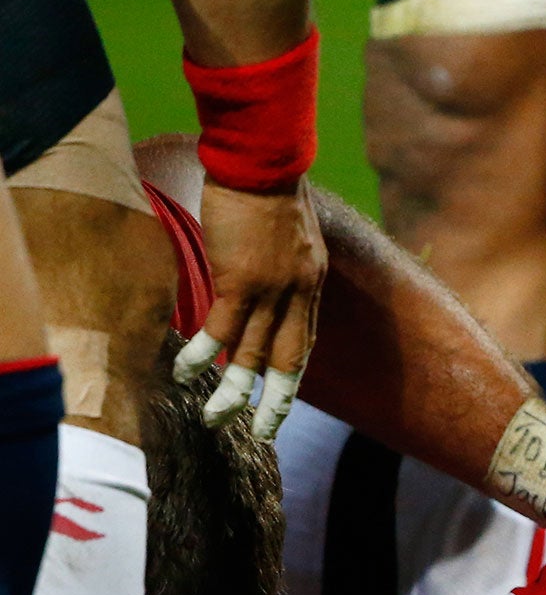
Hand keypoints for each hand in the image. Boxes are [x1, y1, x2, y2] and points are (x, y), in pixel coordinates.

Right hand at [173, 177, 325, 439]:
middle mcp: (297, 295)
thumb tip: (265, 274)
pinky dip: (204, 356)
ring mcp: (270, 291)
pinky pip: (221, 331)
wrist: (263, 161)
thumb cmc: (270, 187)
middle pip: (288, 361)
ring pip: (251, 355)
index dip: (291, 372)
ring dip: (232, 391)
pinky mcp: (239, 282)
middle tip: (262, 433)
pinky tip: (186, 374)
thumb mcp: (292, 233)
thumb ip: (284, 263)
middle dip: (275, 402)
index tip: (280, 397)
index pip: (304, 340)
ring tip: (215, 419)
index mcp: (311, 284)